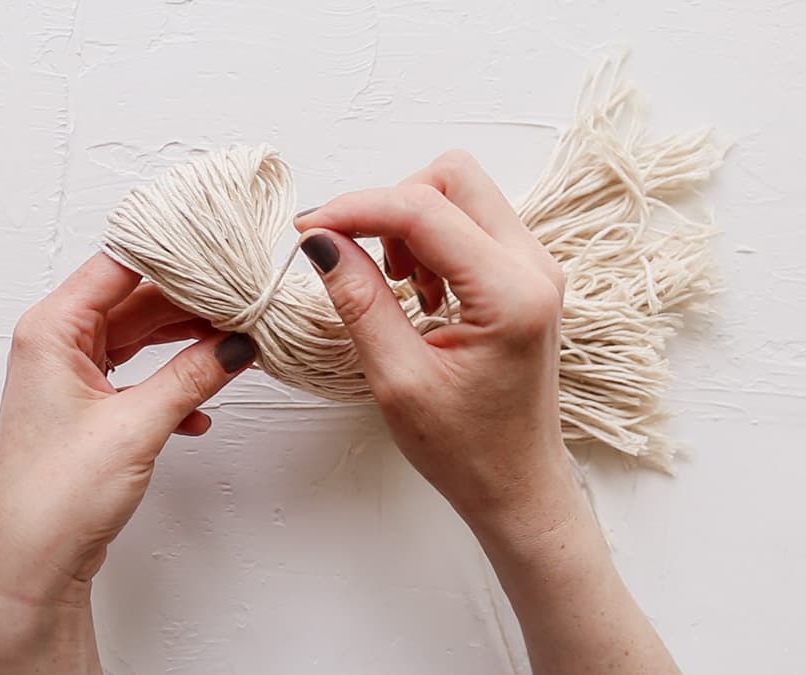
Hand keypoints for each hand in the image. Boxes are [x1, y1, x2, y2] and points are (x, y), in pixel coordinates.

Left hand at [0, 253, 255, 672]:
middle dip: (191, 301)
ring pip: (139, 336)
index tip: (222, 245)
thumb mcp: (136, 428)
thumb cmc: (54, 497)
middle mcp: (55, 343)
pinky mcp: (87, 408)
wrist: (29, 566)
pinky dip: (171, 384)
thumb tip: (239, 343)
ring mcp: (70, 376)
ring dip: (185, 342)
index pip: (119, 263)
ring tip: (237, 342)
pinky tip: (202, 407)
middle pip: (134, 298)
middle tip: (244, 299)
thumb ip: (192, 376)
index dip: (173, 251)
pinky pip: (137, 375)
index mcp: (51, 329)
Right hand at [295, 150, 677, 673]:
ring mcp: (534, 266)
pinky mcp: (523, 274)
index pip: (423, 210)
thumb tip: (321, 241)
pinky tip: (418, 294)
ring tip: (395, 289)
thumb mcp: (397, 379)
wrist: (517, 485)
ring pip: (460, 194)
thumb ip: (359, 301)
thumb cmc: (465, 448)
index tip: (307, 230)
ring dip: (410, 224)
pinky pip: (469, 223)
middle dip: (389, 204)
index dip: (356, 209)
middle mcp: (534, 266)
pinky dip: (429, 241)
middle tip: (354, 256)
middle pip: (452, 176)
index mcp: (511, 293)